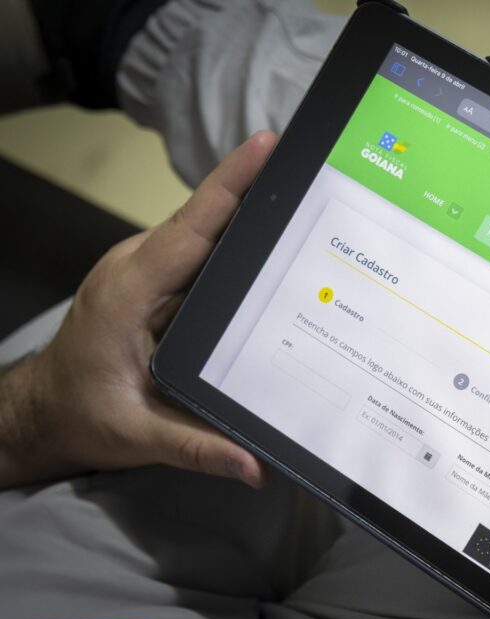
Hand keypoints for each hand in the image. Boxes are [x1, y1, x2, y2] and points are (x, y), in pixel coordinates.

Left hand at [0, 132, 276, 489]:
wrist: (43, 410)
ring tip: (309, 205)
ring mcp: (146, 271)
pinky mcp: (157, 282)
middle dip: (256, 189)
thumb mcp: (135, 437)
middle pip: (205, 219)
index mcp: (129, 293)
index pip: (188, 228)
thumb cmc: (81, 415)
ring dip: (250, 215)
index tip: (266, 146)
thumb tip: (255, 467)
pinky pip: (201, 252)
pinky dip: (237, 245)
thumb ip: (195, 448)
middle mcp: (137, 269)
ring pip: (205, 233)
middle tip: (314, 173)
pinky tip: (276, 251)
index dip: (229, 185)